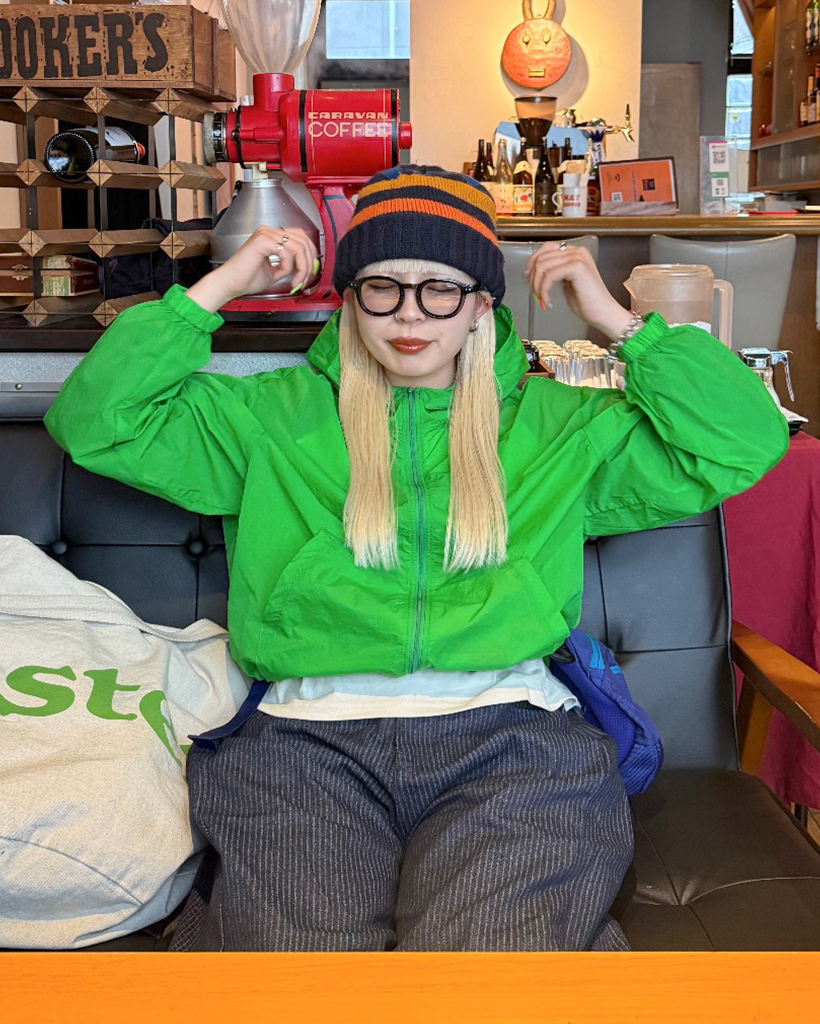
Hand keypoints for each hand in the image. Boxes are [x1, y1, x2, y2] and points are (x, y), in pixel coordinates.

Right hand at [186, 226, 318, 312]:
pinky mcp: (263, 242)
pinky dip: (287, 266)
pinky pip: (286, 252)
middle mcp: (268, 231)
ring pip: (298, 246)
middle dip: (308, 261)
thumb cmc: (247, 278)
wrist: (230, 284)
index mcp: (271, 236)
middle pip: (302, 239)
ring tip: (294, 280)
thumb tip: (306, 267)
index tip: (310, 270)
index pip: (300, 236)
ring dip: (301, 267)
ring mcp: (265, 234)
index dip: (310, 253)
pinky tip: (279, 274)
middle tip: (305, 278)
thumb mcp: (275, 271)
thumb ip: (289, 265)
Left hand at [525, 242, 632, 340]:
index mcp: (575, 252)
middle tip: (535, 292)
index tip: (528, 277)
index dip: (533, 262)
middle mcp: (577, 251)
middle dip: (533, 277)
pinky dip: (544, 290)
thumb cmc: (587, 302)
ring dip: (537, 285)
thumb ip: (554, 273)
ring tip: (542, 297)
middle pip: (542, 256)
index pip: (547, 248)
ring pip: (543, 265)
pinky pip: (549, 275)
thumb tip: (534, 272)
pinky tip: (548, 300)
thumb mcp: (566, 282)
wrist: (603, 313)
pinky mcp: (577, 267)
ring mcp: (578, 257)